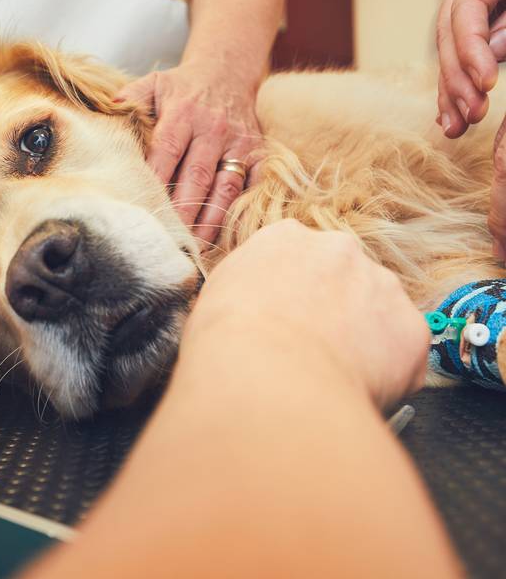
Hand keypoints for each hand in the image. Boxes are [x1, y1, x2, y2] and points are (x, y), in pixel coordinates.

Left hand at [116, 61, 263, 245]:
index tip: (142, 209)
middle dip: (182, 210)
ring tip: (195, 246)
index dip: (155, 181)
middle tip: (168, 239)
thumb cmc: (183, 87)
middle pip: (196, 176)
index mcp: (183, 113)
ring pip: (225, 187)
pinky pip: (254, 186)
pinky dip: (242, 211)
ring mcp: (239, 143)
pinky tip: (228, 234)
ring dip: (210, 219)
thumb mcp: (154, 83)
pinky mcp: (259, 154)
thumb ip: (131, 99)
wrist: (228, 71)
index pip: (166, 151)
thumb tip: (108, 113)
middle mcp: (213, 129)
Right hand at [184, 220, 429, 408]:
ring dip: (363, 338)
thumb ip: (245, 286)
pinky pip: (403, 352)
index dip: (294, 293)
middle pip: (344, 278)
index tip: (289, 319)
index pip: (299, 259)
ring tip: (334, 376)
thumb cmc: (227, 341)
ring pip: (378, 312)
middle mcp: (338, 249)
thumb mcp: (216, 296)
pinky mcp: (410, 328)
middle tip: (314, 350)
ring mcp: (380, 284)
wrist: (264, 375)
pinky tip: (356, 389)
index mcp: (286, 238)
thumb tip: (252, 305)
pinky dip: (388, 373)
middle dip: (335, 309)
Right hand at [436, 0, 505, 137]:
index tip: (487, 85)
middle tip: (473, 114)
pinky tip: (448, 117)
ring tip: (457, 128)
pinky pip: (453, 56)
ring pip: (445, 51)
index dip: (471, 51)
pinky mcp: (464, 21)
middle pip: (449, 34)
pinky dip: (453, 87)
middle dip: (458, 80)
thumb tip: (490, 52)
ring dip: (451, 93)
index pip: (466, 10)